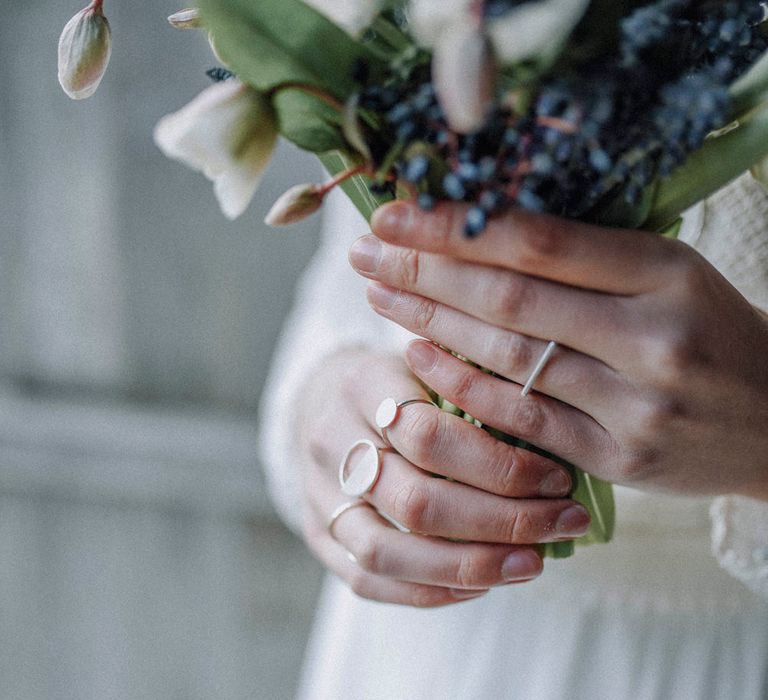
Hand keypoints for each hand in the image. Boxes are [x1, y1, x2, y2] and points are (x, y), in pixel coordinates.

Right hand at [295, 348, 589, 607]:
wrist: (322, 396)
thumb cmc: (396, 379)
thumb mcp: (430, 362)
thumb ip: (476, 392)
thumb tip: (559, 445)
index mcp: (362, 384)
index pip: (429, 435)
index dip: (500, 465)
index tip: (558, 478)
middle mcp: (331, 442)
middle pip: (414, 500)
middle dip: (501, 521)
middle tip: (564, 523)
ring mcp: (317, 494)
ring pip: (387, 550)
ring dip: (470, 566)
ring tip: (532, 563)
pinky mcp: (316, 534)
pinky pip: (368, 580)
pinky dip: (429, 590)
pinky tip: (481, 585)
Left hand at [347, 201, 767, 500]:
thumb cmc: (714, 332)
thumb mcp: (669, 273)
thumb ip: (588, 256)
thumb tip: (481, 229)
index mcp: (664, 273)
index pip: (537, 240)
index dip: (454, 225)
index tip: (395, 212)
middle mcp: (650, 338)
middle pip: (509, 297)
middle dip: (423, 270)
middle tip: (365, 251)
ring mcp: (633, 405)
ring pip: (508, 357)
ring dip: (431, 321)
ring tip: (380, 293)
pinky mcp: (617, 457)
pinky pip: (522, 417)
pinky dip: (465, 383)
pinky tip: (419, 351)